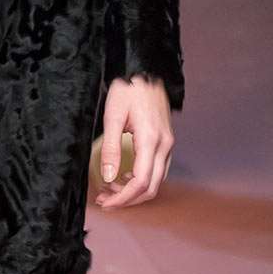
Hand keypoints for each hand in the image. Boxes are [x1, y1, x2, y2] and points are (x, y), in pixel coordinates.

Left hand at [95, 76, 173, 211]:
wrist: (145, 70)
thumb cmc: (128, 88)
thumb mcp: (113, 117)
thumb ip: (111, 149)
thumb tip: (109, 177)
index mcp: (152, 140)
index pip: (140, 183)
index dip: (123, 198)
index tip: (106, 203)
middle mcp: (164, 145)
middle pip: (150, 188)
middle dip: (127, 199)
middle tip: (104, 200)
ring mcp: (168, 144)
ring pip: (155, 181)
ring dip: (133, 191)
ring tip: (110, 189)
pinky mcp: (165, 141)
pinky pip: (157, 170)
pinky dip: (142, 180)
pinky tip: (124, 177)